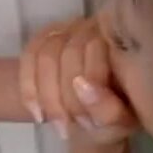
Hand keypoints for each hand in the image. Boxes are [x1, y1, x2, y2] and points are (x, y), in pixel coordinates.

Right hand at [20, 17, 139, 144]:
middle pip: (66, 52)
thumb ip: (110, 108)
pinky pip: (29, 56)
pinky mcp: (45, 38)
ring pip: (44, 55)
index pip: (93, 50)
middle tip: (72, 127)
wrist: (102, 116)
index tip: (87, 123)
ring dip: (46, 96)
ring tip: (57, 125)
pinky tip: (38, 114)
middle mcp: (94, 26)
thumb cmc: (121, 114)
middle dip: (64, 98)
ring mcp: (67, 28)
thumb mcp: (123, 121)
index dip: (86, 88)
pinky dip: (29, 89)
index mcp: (120, 40)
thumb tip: (81, 85)